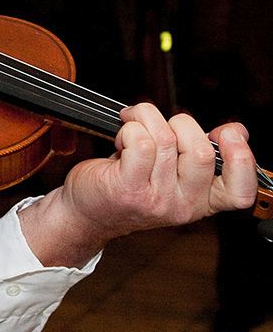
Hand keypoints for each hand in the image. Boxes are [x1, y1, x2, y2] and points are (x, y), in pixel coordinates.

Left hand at [19, 103, 256, 266]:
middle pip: (202, 151)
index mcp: (202, 201)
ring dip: (145, 119)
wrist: (88, 212)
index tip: (227, 133)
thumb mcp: (173, 175)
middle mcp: (183, 205)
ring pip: (165, 139)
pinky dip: (129, 128)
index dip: (243, 159)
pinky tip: (121, 138)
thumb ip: (200, 154)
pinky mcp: (128, 189)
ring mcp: (156, 200)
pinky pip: (140, 142)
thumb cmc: (130, 184)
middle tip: (157, 126)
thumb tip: (236, 130)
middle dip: (180, 123)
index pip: (240, 191)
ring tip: (132, 126)